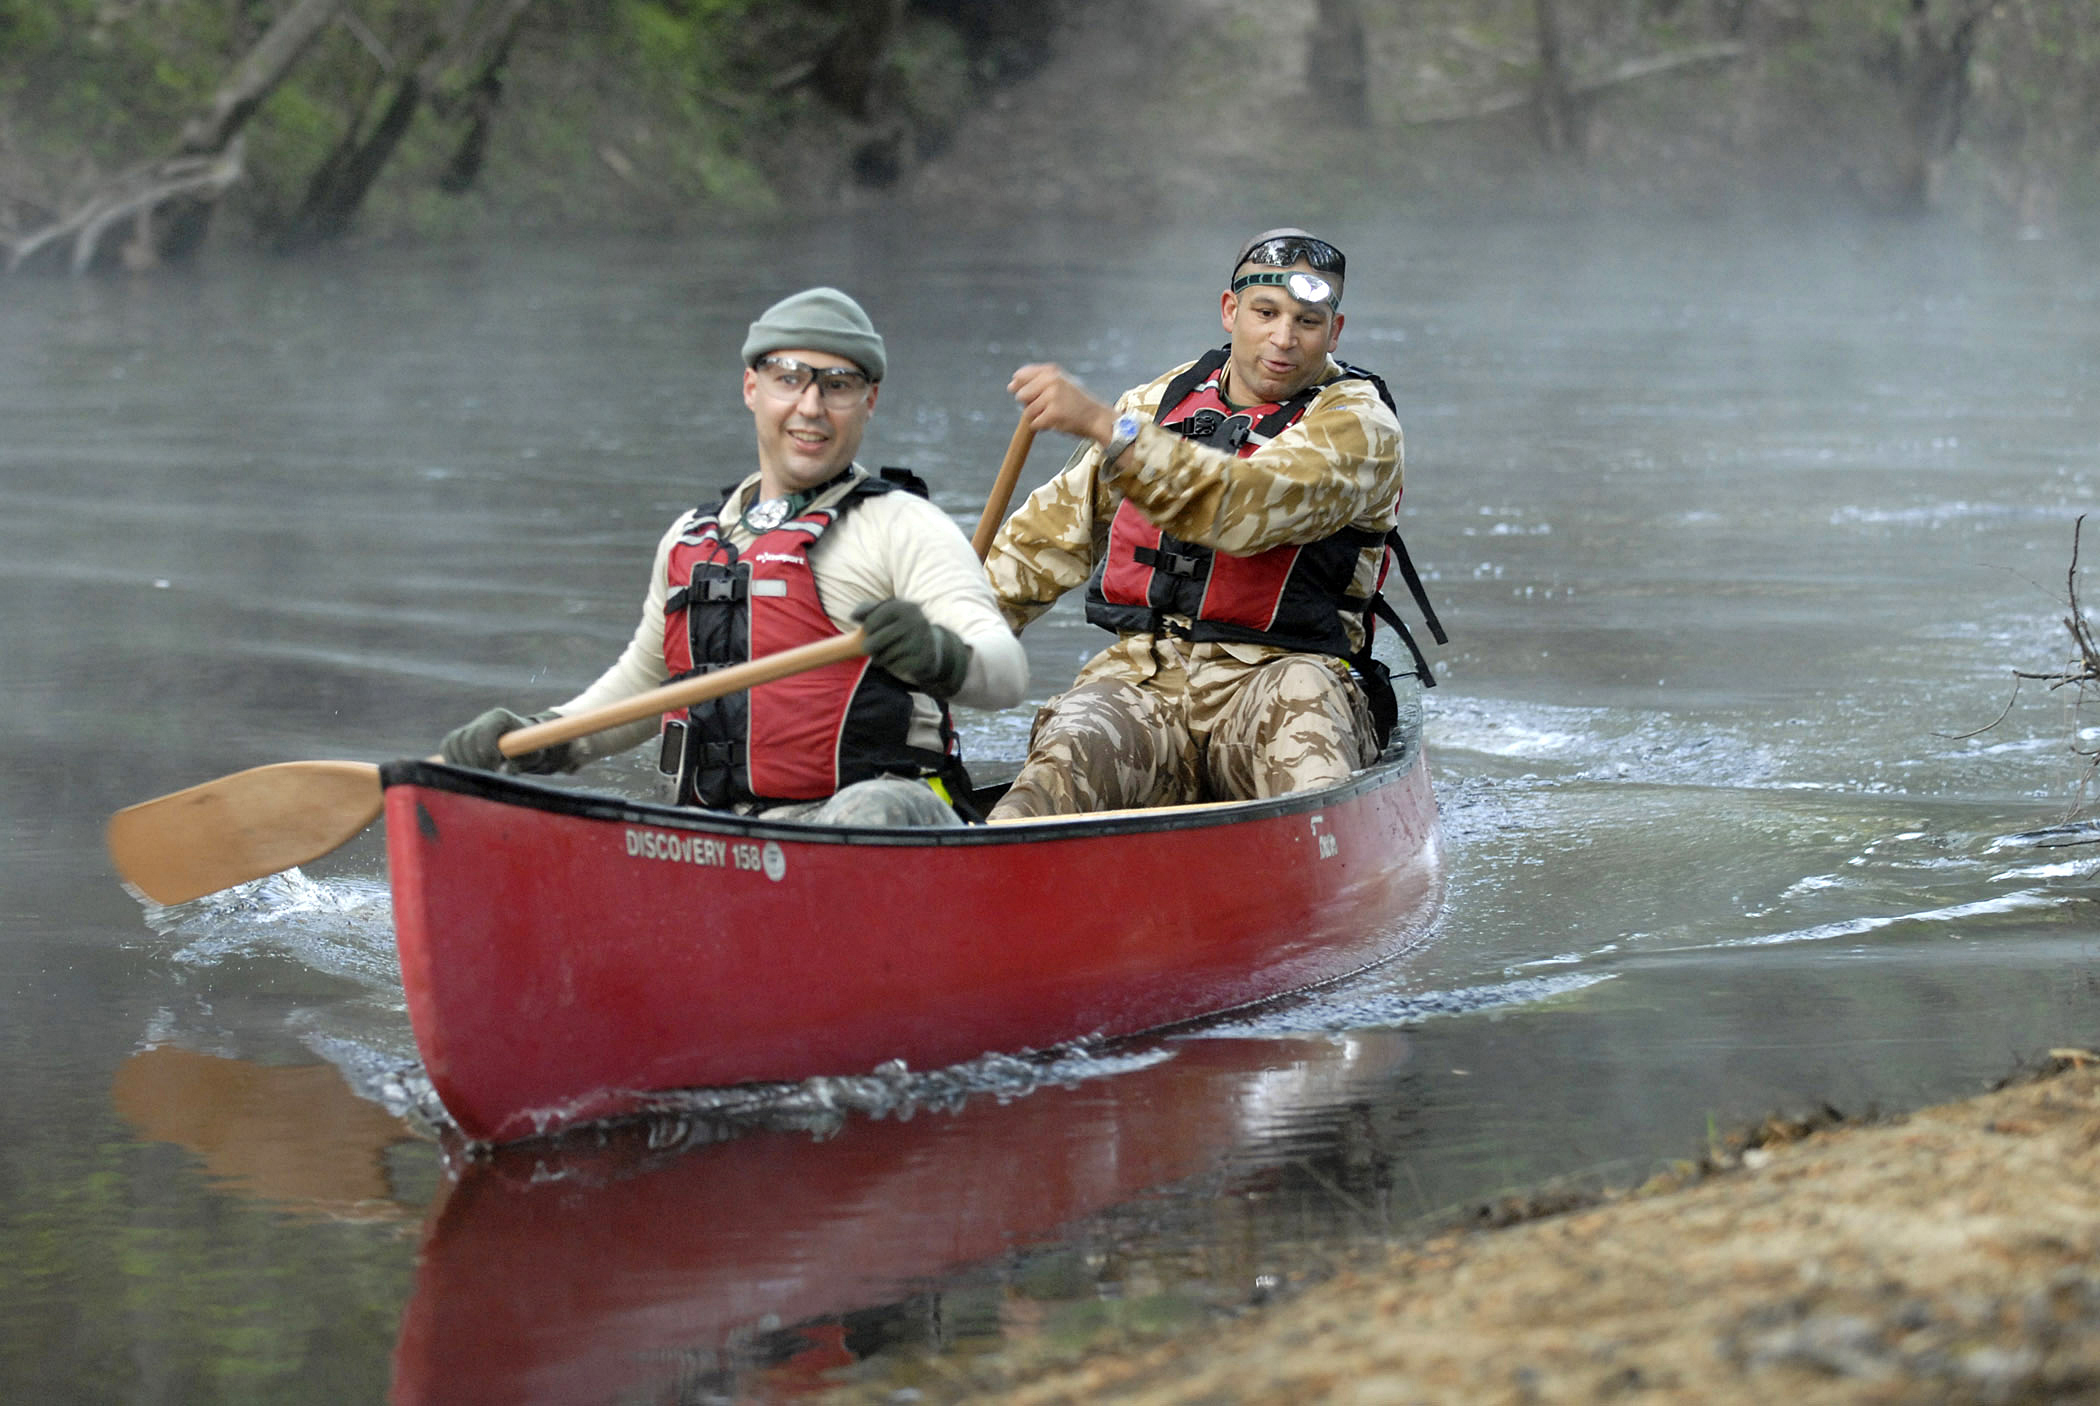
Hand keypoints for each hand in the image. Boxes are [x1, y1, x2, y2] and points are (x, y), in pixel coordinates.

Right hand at [439, 707, 576, 774]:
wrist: (522, 745)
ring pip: (453, 745)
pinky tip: (468, 771)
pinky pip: (447, 749)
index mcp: (500, 717)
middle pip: (465, 741)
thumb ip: (516, 764)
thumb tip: (500, 773)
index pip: (482, 734)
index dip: (486, 754)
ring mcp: (468, 728)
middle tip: (486, 775)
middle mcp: (481, 719)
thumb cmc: (530, 750)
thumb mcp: (530, 757)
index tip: (495, 768)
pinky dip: (453, 762)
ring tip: (479, 774)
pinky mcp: (458, 738)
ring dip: (463, 764)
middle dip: (474, 762)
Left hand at [851, 599, 970, 698]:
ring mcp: (921, 642)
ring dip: (880, 658)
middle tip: (871, 648)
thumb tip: (854, 616)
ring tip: (885, 655)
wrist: (933, 646)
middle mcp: (916, 622)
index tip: (870, 631)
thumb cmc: (902, 627)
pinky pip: (896, 666)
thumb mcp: (889, 611)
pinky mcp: (924, 659)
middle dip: (870, 647)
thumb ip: (868, 609)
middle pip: (875, 642)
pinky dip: (893, 666)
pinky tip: (898, 661)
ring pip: (885, 656)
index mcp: (906, 607)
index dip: (867, 629)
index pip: (871, 622)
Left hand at [1009, 363, 1115, 443]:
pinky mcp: (1053, 414)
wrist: (1097, 417)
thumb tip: (1010, 386)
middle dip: (1029, 404)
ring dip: (1037, 417)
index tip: (1033, 395)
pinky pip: (1034, 424)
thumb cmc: (1076, 402)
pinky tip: (1056, 422)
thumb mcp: (1060, 382)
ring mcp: (1052, 397)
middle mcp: (1052, 381)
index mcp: (1052, 371)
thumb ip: (1037, 380)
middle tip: (1048, 406)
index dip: (1020, 387)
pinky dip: (1042, 427)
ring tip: (1055, 414)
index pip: (1020, 375)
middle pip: (1021, 395)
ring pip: (1027, 412)